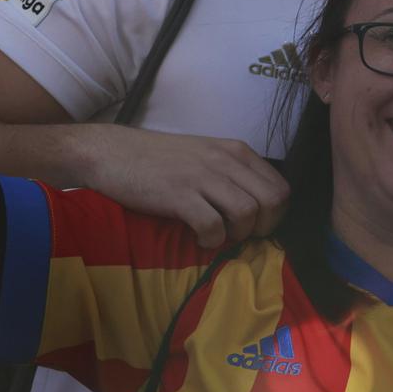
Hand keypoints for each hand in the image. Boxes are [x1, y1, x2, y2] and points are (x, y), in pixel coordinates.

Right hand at [61, 123, 289, 247]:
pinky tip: (200, 239)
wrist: (111, 152)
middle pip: (272, 201)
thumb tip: (259, 207)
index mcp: (237, 151)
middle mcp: (225, 160)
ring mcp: (202, 176)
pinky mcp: (179, 194)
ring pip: (248, 213)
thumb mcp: (206, 156)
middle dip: (264, 227)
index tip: (257, 226)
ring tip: (219, 236)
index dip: (276, 214)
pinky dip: (211, 240)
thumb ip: (233, 174)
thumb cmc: (158, 159)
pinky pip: (213, 225)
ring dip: (238, 234)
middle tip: (241, 235)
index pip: (281, 186)